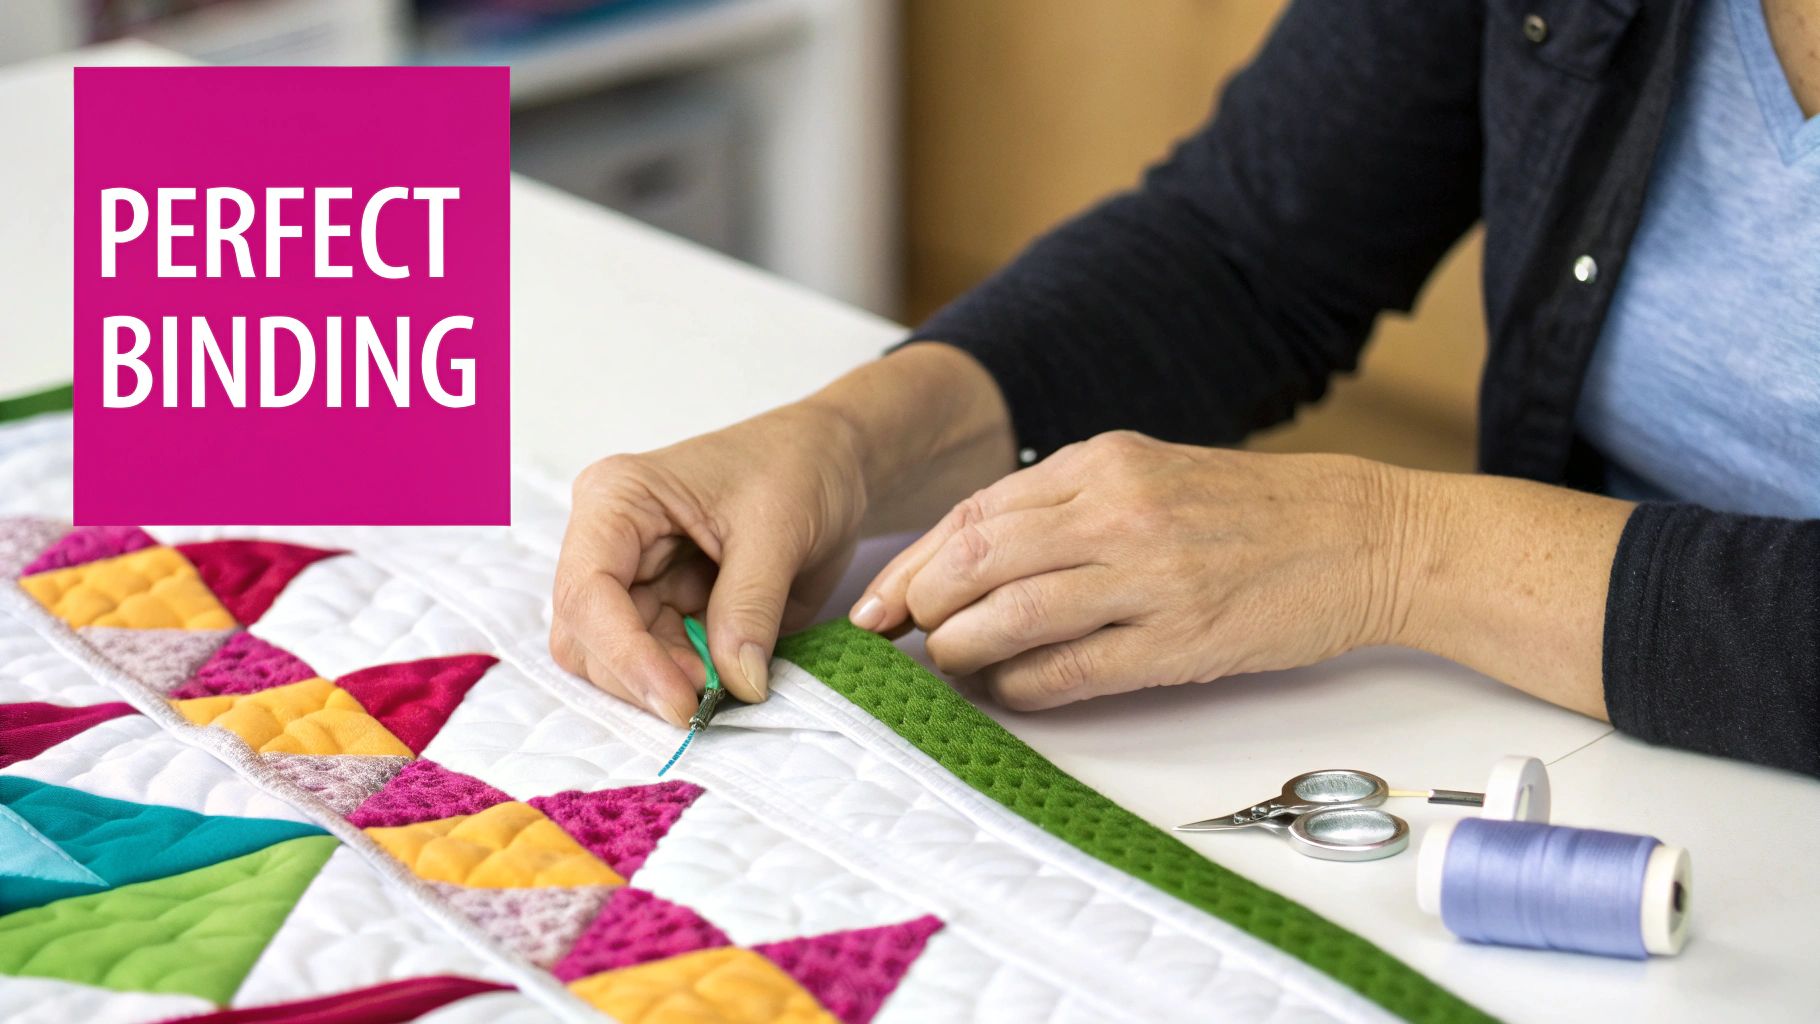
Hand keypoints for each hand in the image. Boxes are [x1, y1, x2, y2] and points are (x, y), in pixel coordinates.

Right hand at [551, 343, 1015, 724]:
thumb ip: (751, 605)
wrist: (832, 462)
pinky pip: (661, 664)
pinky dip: (690, 684)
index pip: (588, 592)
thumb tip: (737, 684)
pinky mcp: (668, 611)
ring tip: (727, 687)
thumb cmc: (798, 466)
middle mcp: (610, 544)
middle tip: (709, 703)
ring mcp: (636, 580)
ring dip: (667, 686)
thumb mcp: (779, 529)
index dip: (626, 655)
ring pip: (616, 662)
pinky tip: (731, 680)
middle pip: (588, 637)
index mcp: (617, 500)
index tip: (681, 701)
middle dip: (643, 677)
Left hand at [852, 431, 1413, 708]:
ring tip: (944, 665)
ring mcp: (1148, 576)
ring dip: (961, 649)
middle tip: (896, 636)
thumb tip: (978, 557)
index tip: (879, 597)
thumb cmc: (1253, 512)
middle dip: (920, 605)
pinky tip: (1007, 693)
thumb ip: (1070, 506)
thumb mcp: (1151, 474)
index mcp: (1103, 465)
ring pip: (1012, 614)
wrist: (1360, 536)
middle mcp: (1117, 511)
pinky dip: (1023, 687)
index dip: (914, 561)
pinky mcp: (1179, 639)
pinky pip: (1072, 670)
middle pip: (976, 559)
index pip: (976, 513)